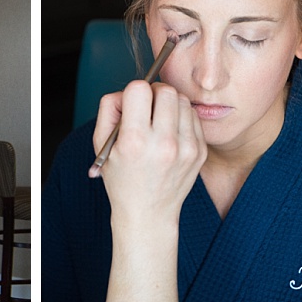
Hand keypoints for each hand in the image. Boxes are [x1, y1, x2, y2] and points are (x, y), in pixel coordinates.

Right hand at [90, 80, 205, 225]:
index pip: (139, 89)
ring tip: (159, 121)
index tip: (132, 104)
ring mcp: (186, 148)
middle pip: (166, 90)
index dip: (132, 92)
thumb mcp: (101, 145)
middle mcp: (164, 143)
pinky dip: (181, 118)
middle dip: (154, 93)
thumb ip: (109, 110)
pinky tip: (170, 132)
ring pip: (183, 100)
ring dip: (169, 104)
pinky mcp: (200, 151)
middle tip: (147, 107)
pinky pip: (193, 116)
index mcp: (135, 141)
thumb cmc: (122, 179)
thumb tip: (126, 91)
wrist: (149, 213)